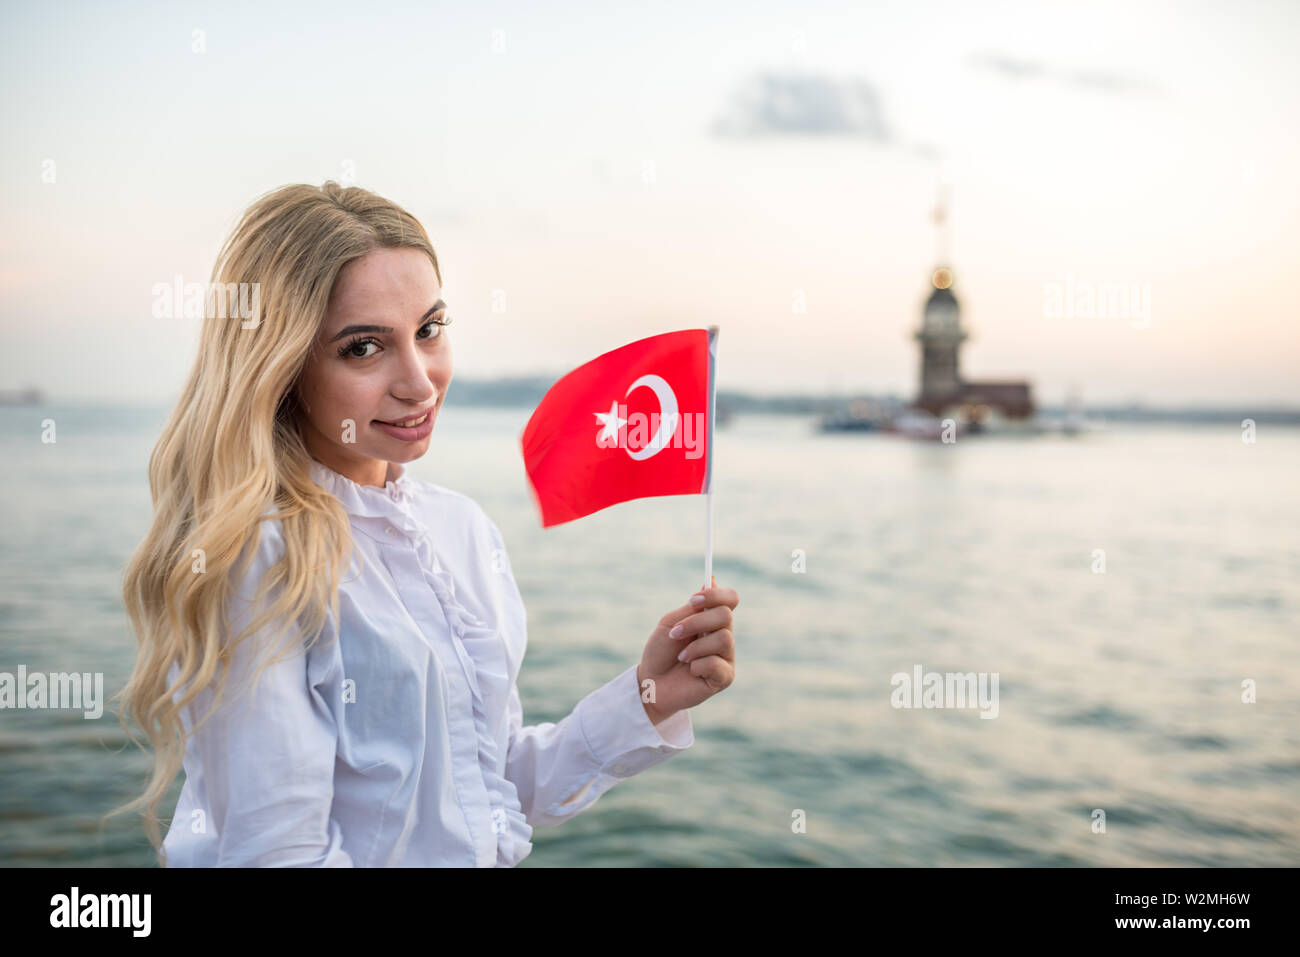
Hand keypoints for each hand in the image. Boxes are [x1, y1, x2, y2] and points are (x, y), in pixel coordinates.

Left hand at [636, 575, 737, 723]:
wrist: (650, 682)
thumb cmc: (660, 652)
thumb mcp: (671, 624)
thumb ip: (692, 607)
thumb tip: (712, 580)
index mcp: (712, 619)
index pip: (730, 599)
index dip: (716, 595)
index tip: (694, 600)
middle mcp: (724, 634)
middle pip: (726, 616)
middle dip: (696, 622)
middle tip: (675, 633)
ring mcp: (727, 656)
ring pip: (723, 638)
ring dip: (695, 647)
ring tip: (682, 657)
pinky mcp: (725, 677)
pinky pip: (717, 663)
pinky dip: (697, 665)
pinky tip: (690, 671)